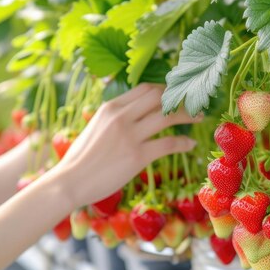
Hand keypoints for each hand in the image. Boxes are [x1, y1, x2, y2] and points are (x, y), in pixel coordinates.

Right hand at [52, 83, 201, 208]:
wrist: (70, 181)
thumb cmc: (80, 159)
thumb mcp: (95, 127)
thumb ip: (113, 118)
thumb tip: (131, 114)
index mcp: (110, 107)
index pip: (145, 89)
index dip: (165, 90)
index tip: (175, 96)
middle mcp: (121, 116)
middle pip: (159, 97)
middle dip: (179, 98)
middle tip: (193, 103)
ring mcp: (130, 135)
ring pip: (168, 116)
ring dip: (188, 115)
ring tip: (199, 118)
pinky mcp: (137, 156)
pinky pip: (168, 144)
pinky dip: (183, 143)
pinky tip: (190, 145)